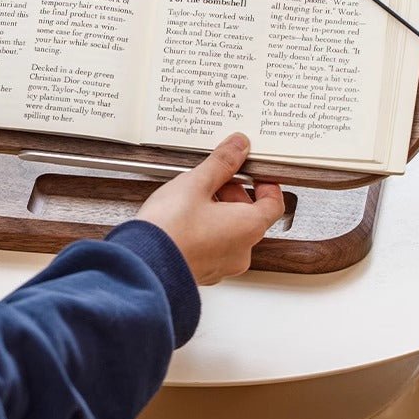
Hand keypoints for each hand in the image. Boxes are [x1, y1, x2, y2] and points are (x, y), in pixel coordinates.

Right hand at [136, 133, 283, 284]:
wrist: (143, 264)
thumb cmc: (170, 228)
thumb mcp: (196, 183)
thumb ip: (222, 163)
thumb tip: (238, 147)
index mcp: (248, 227)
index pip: (274, 204)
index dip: (267, 184)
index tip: (254, 172)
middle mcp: (241, 251)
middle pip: (250, 216)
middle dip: (233, 194)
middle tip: (212, 179)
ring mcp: (222, 265)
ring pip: (230, 231)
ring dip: (217, 211)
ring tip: (191, 197)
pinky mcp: (203, 271)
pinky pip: (213, 245)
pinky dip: (205, 229)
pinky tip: (183, 218)